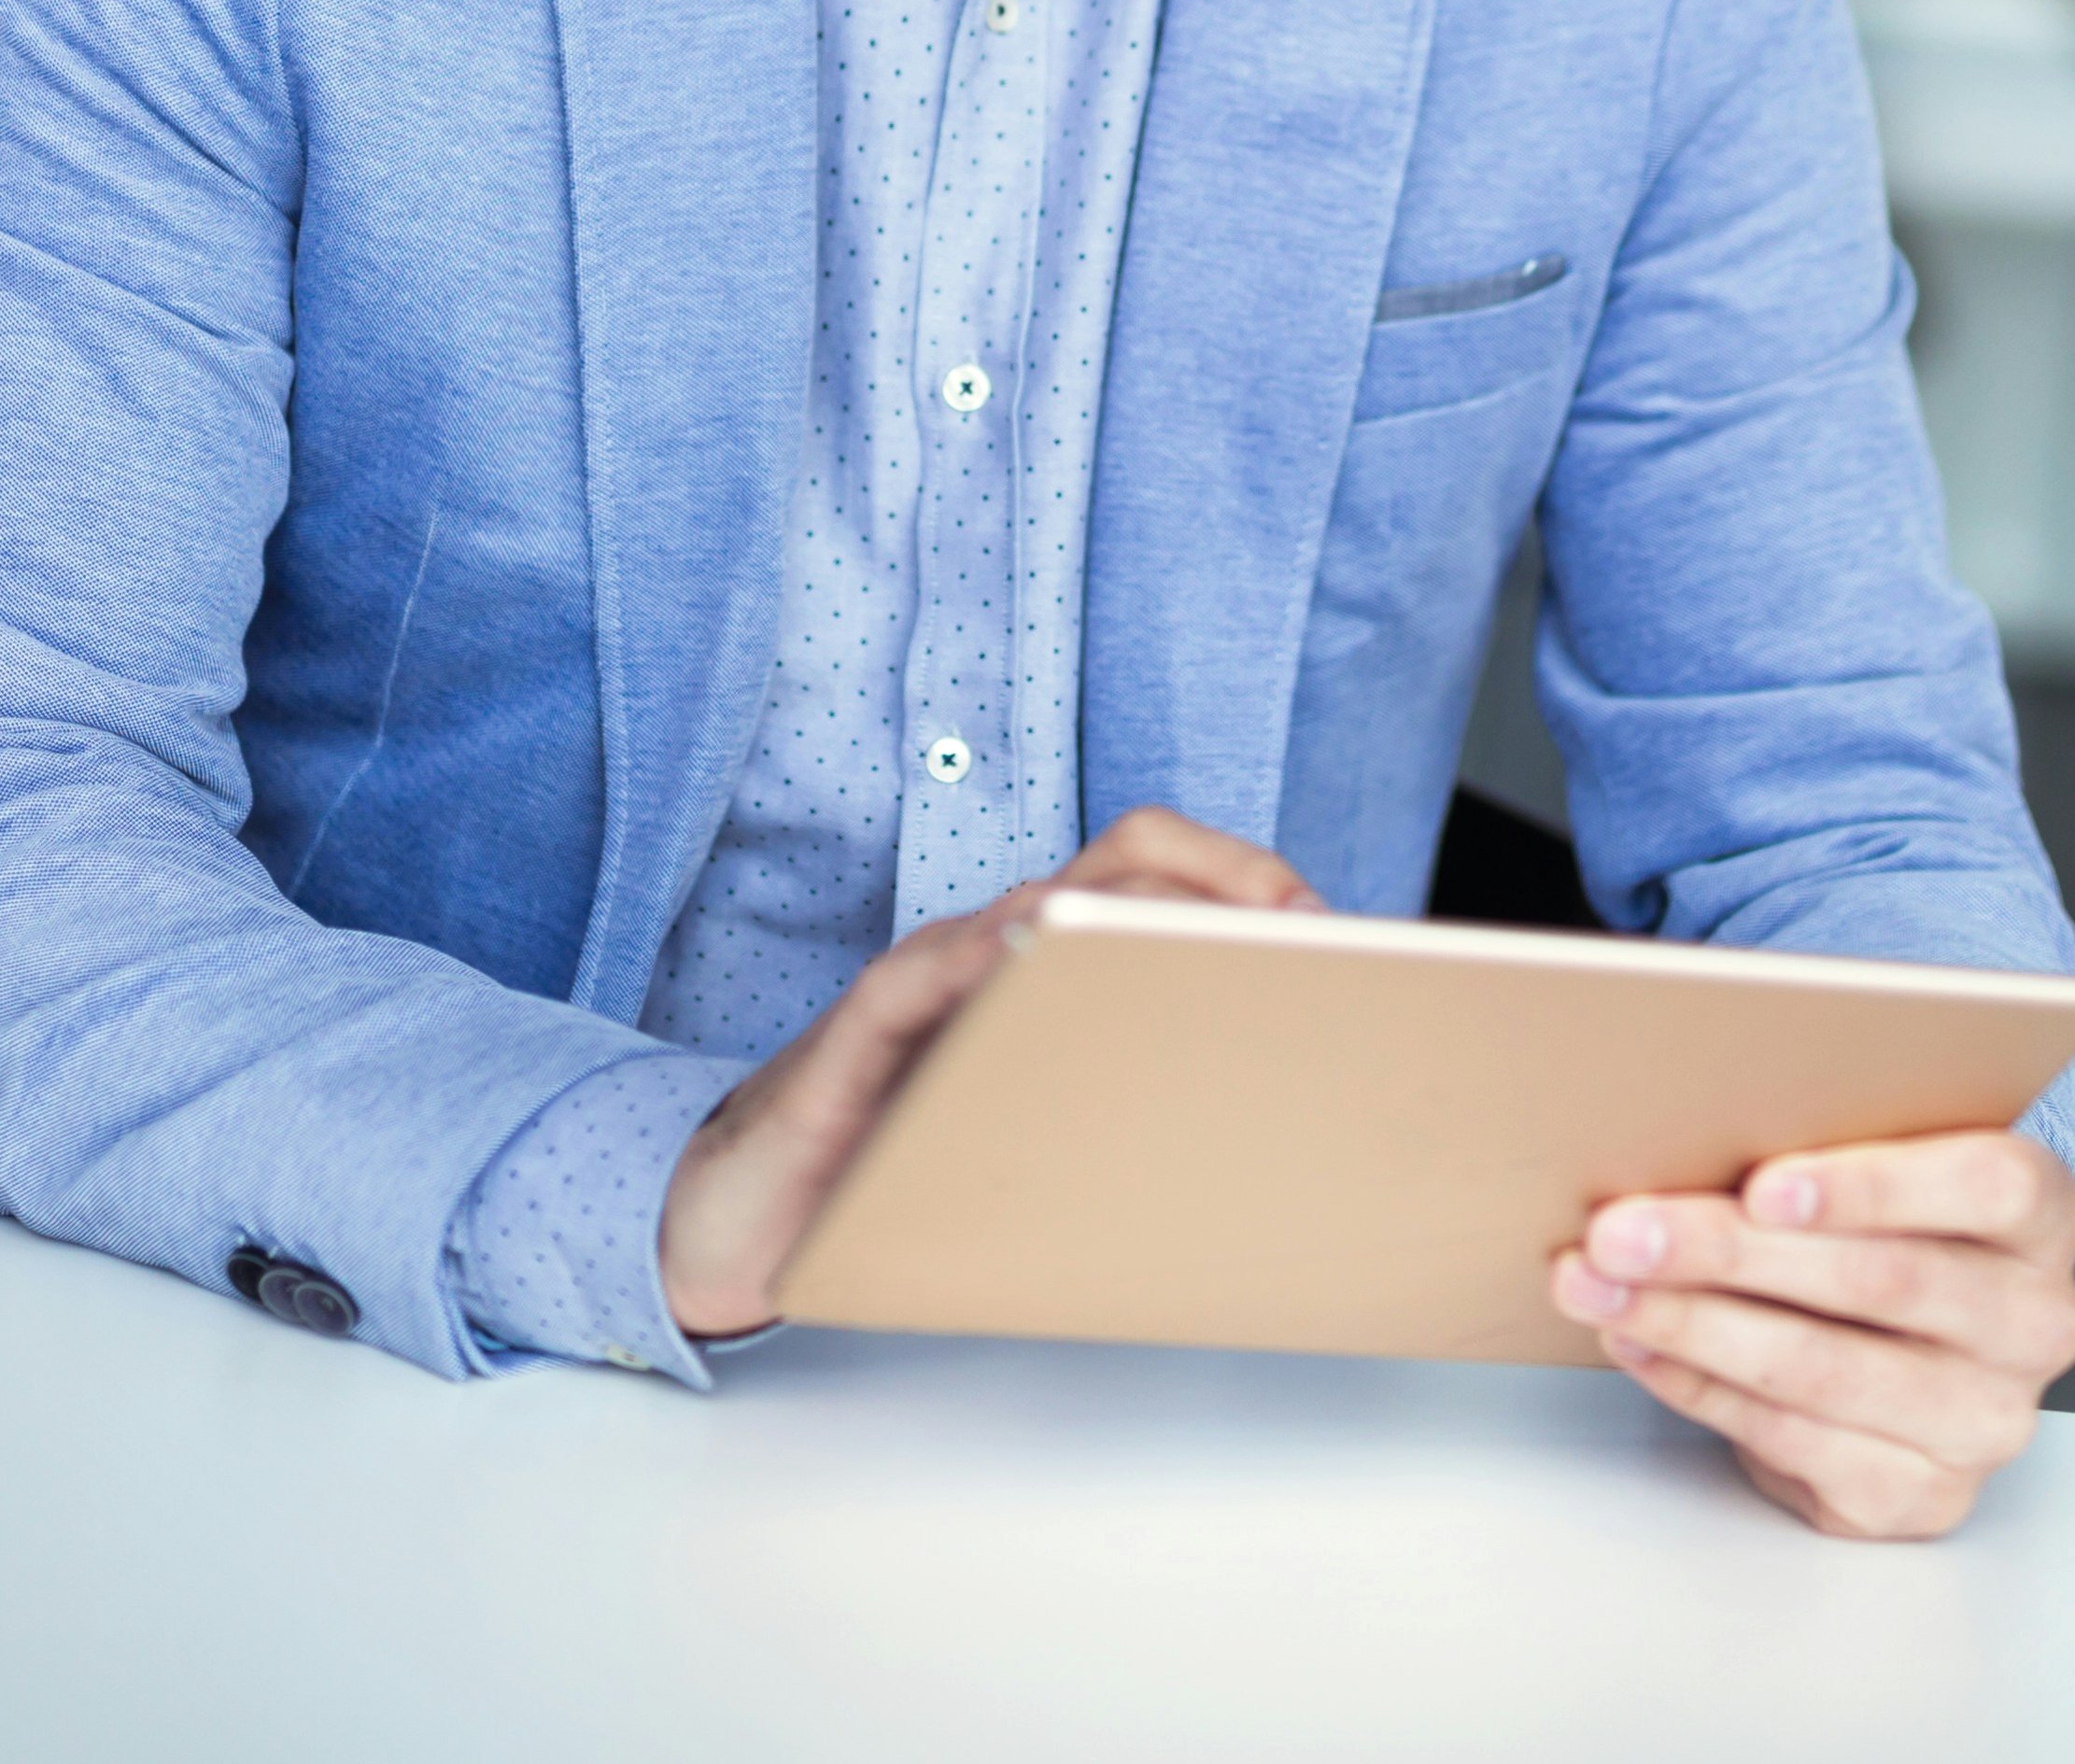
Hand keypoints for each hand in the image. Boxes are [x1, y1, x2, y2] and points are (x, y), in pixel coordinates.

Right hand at [658, 806, 1318, 1338]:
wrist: (741, 1216)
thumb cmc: (895, 1169)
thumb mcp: (1037, 1132)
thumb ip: (1127, 1107)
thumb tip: (1271, 1122)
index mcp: (1047, 968)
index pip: (1160, 880)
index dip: (1248, 884)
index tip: (1333, 933)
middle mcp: (994, 951)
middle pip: (1121, 859)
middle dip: (1223, 872)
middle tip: (1301, 923)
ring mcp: (927, 979)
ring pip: (1035, 905)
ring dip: (1126, 911)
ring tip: (1205, 934)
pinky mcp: (859, 1030)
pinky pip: (920, 975)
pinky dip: (977, 960)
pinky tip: (1024, 961)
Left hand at [1550, 1130, 2074, 1539]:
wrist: (1905, 1355)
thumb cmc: (1880, 1232)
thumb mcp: (1876, 1169)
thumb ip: (1818, 1148)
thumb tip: (1675, 1126)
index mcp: (2044, 1216)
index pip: (1988, 1186)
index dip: (1874, 1185)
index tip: (1764, 1183)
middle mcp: (2035, 1323)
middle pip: (1884, 1280)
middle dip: (1731, 1251)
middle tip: (1622, 1230)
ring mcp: (1986, 1420)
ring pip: (1824, 1368)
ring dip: (1692, 1322)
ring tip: (1600, 1286)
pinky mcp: (1922, 1495)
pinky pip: (1793, 1438)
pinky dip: (1698, 1386)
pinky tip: (1640, 1343)